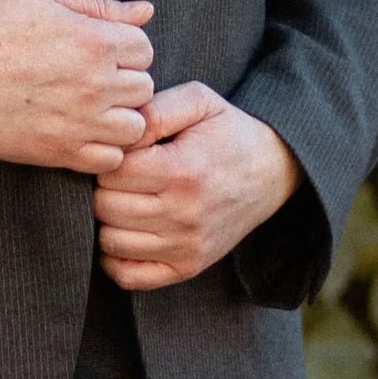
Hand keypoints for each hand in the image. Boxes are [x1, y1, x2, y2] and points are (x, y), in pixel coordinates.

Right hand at [0, 0, 153, 174]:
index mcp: (94, 40)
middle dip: (124, 81)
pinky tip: (81, 131)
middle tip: (92, 77)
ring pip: (134, 128)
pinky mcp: (57, 151)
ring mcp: (78, 122)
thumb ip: (98, 3)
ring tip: (92, 107)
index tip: (100, 49)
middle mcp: (94, 84)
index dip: (125, 47)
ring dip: (119, 118)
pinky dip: (103, 149)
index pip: (145, 49)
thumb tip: (146, 11)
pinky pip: (109, 161)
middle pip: (144, 89)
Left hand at [93, 82, 298, 290]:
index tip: (124, 154)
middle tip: (121, 177)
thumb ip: (154, 110)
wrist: (273, 172)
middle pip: (106, 208)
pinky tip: (126, 233)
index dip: (109, 160)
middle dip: (104, 189)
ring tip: (126, 201)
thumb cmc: (228, 132)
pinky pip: (130, 276)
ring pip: (111, 242)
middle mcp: (184, 214)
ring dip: (108, 221)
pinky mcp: (188, 267)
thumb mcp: (198, 101)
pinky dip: (116, 259)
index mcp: (182, 171)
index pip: (112, 174)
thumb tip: (119, 135)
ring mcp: (186, 246)